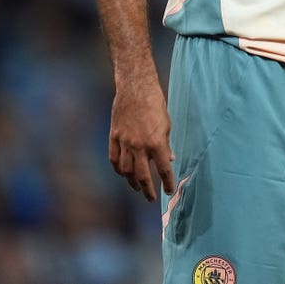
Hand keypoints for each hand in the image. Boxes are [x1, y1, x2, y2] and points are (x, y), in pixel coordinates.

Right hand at [108, 80, 175, 201]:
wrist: (135, 87)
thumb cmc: (155, 103)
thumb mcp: (167, 123)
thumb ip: (166, 143)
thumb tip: (170, 159)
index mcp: (156, 142)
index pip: (163, 169)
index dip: (167, 182)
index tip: (169, 191)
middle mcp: (139, 145)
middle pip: (142, 176)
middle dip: (147, 190)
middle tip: (151, 198)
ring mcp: (125, 141)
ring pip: (126, 171)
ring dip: (131, 182)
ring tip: (137, 187)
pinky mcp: (114, 136)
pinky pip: (114, 159)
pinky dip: (118, 169)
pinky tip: (123, 173)